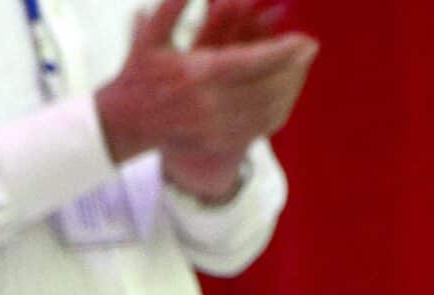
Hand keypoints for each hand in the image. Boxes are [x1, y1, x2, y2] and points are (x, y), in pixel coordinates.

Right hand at [94, 0, 315, 175]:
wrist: (124, 122)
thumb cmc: (140, 72)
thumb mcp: (151, 34)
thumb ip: (174, 4)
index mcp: (195, 73)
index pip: (251, 62)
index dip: (283, 51)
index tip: (305, 39)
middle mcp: (207, 104)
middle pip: (266, 87)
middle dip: (294, 68)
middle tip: (309, 49)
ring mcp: (213, 127)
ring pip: (267, 110)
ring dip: (290, 88)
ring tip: (300, 68)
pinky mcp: (217, 141)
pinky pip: (258, 128)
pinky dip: (278, 110)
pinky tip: (286, 93)